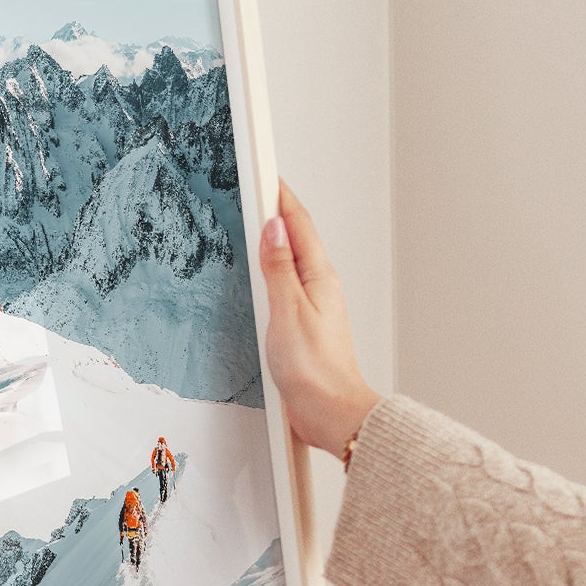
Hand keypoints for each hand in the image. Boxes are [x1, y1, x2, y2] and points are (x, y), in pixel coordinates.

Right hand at [259, 181, 380, 454]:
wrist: (332, 413)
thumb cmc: (315, 370)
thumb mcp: (288, 312)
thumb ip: (279, 269)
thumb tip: (273, 228)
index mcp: (319, 277)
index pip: (297, 224)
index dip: (280, 195)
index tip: (264, 172)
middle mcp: (319, 287)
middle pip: (296, 237)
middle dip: (276, 210)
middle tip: (255, 187)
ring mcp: (313, 306)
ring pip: (291, 261)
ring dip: (274, 240)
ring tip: (254, 221)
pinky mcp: (304, 326)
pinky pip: (286, 286)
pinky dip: (272, 271)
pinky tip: (261, 275)